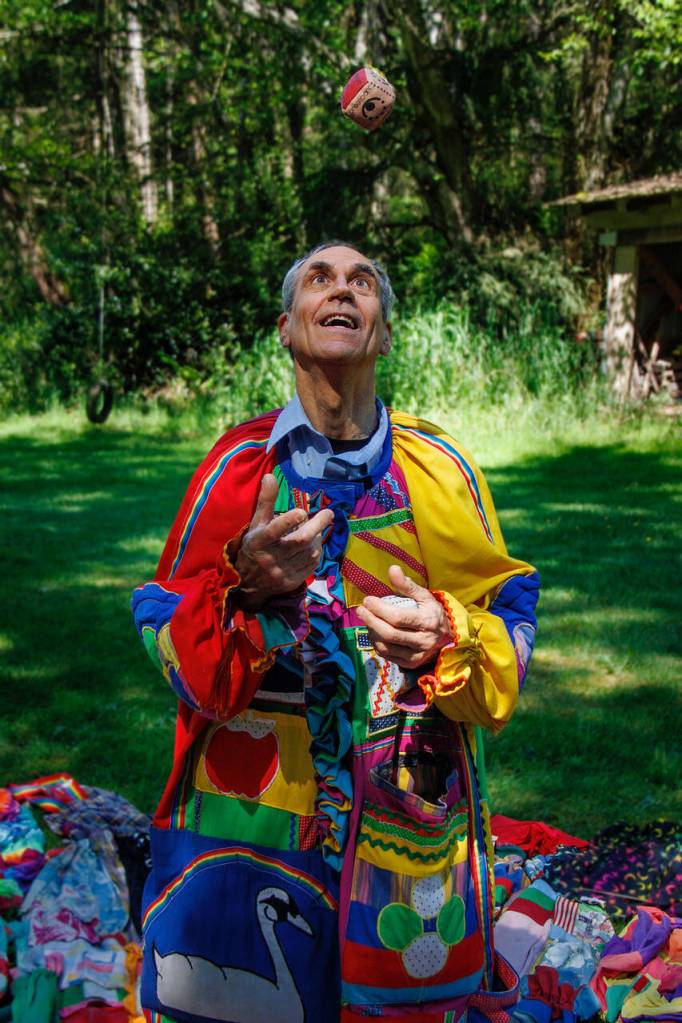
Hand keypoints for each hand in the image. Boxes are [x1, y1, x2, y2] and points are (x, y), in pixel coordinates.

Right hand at [234, 474, 333, 610]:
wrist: (247, 584)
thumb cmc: (253, 547)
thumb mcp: (255, 525)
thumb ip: (265, 502)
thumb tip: (270, 476)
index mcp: (258, 542)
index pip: (274, 530)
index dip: (288, 520)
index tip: (302, 511)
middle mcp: (269, 558)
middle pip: (299, 541)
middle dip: (317, 525)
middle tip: (328, 513)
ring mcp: (281, 572)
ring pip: (309, 552)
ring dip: (317, 538)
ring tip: (317, 529)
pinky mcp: (291, 582)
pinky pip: (311, 565)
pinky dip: (317, 552)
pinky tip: (314, 545)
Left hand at [356, 565, 451, 668]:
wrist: (448, 638)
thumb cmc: (433, 613)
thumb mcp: (425, 597)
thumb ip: (407, 584)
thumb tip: (392, 569)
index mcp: (428, 622)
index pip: (398, 617)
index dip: (380, 609)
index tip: (368, 600)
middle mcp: (423, 641)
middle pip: (390, 634)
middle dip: (371, 621)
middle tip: (360, 611)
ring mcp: (417, 655)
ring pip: (387, 646)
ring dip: (372, 633)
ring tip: (368, 621)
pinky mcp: (411, 664)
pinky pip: (388, 655)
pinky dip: (377, 644)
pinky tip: (375, 633)